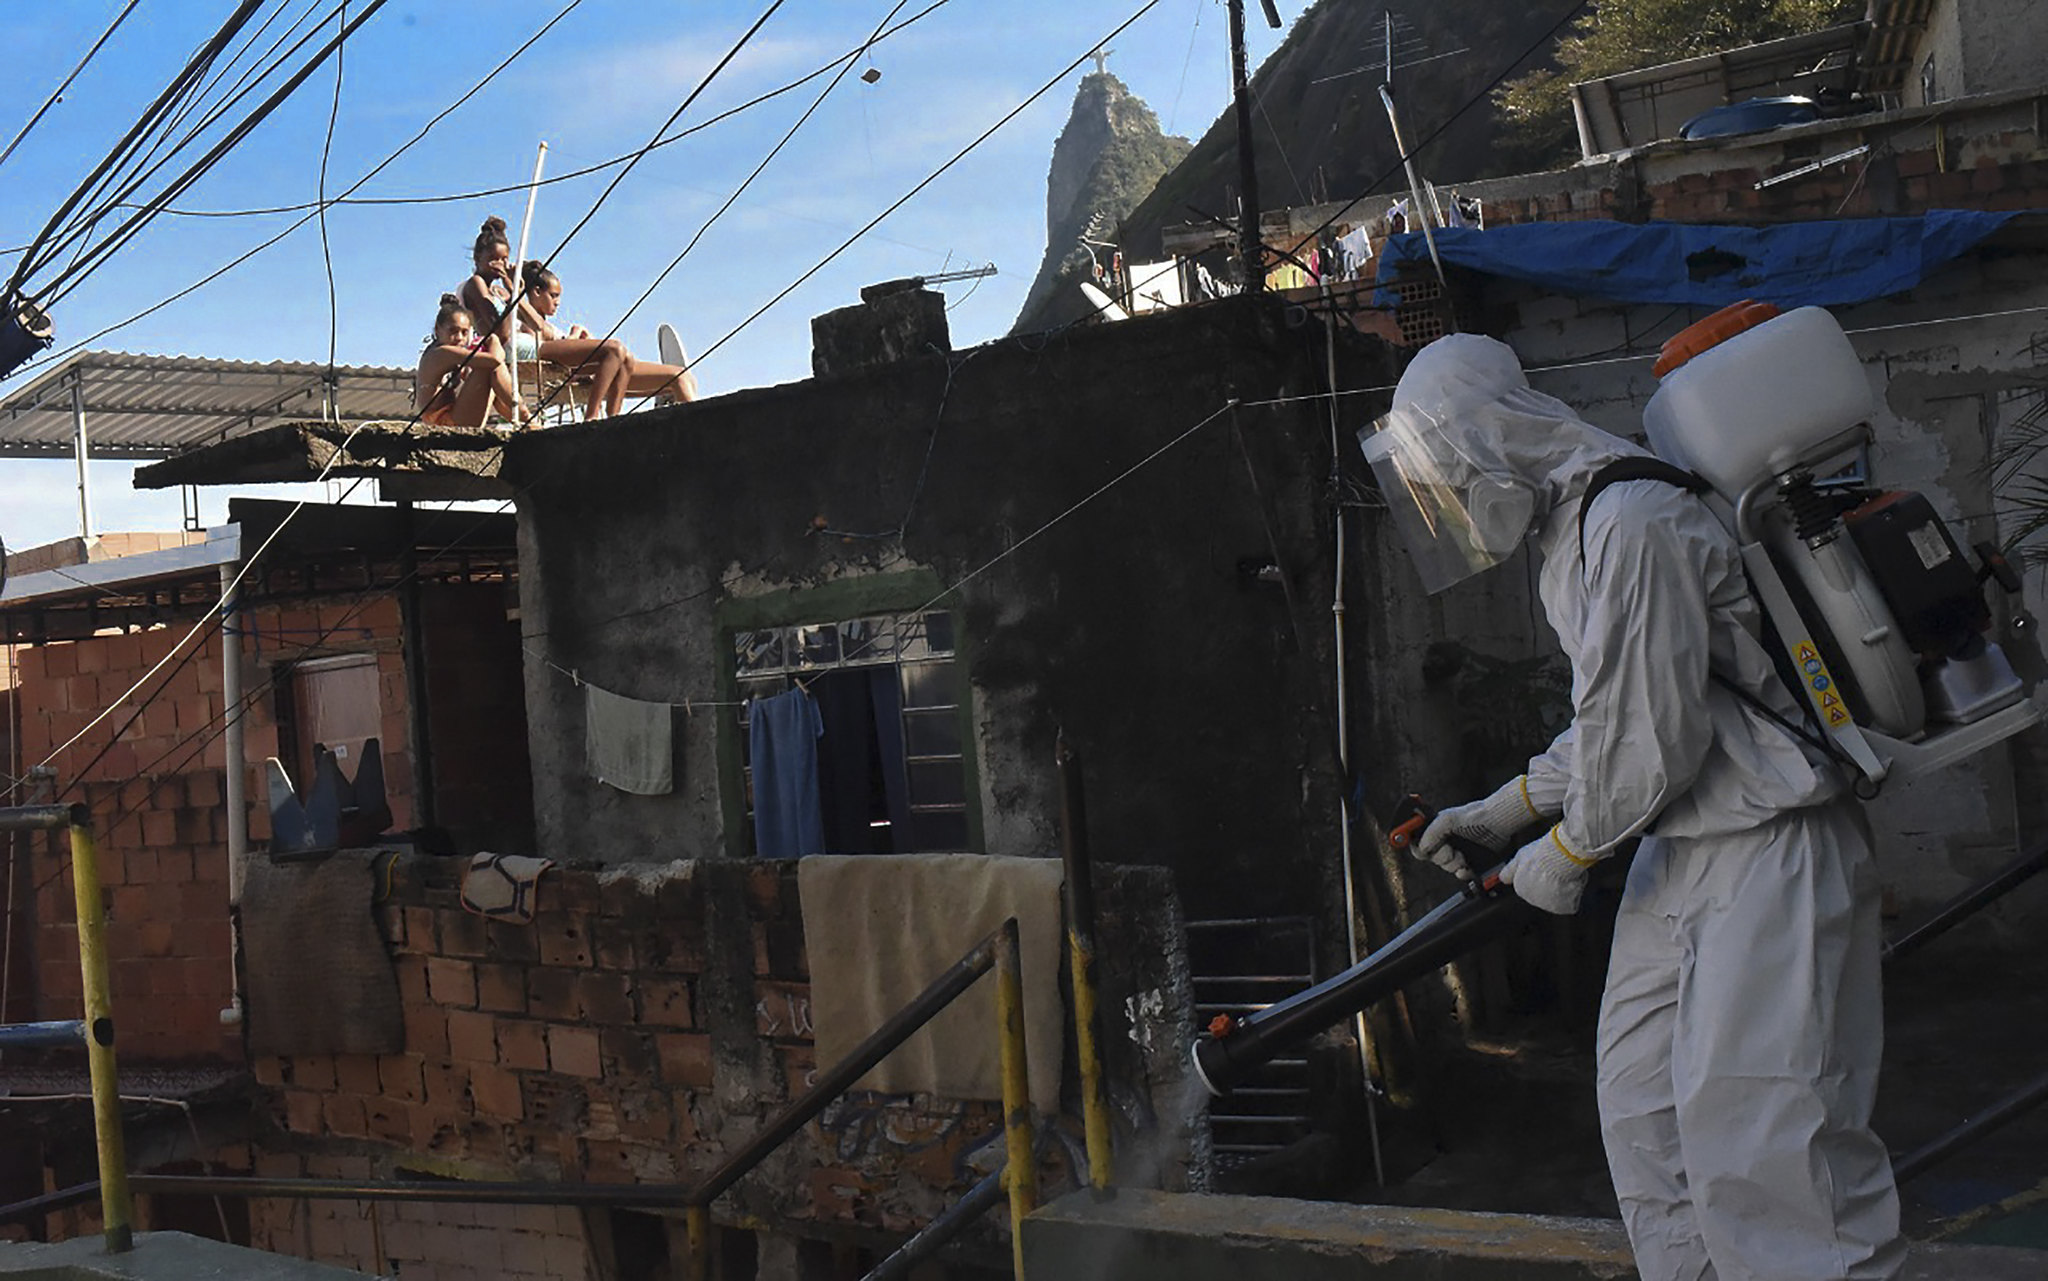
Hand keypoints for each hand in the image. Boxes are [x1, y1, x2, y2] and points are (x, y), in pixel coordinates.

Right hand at [1412, 776, 1542, 880]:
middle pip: (1433, 859)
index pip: (1420, 845)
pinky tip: (1466, 867)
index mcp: (1437, 830)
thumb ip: (1430, 833)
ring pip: (1447, 867)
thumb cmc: (1475, 815)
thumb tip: (1422, 848)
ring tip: (1462, 856)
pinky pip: (1461, 873)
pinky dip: (1463, 873)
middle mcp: (1446, 841)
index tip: (1428, 851)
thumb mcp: (1446, 819)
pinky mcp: (1471, 861)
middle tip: (1451, 851)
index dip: (1422, 850)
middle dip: (1443, 857)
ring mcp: (1458, 852)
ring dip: (1454, 865)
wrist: (1497, 823)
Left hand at [1498, 827, 1593, 914]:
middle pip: (1543, 894)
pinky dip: (1572, 895)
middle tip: (1555, 870)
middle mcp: (1532, 899)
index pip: (1531, 886)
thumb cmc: (1542, 853)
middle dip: (1550, 884)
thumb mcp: (1519, 858)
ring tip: (1562, 875)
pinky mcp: (1562, 907)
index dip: (1540, 876)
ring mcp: (1547, 905)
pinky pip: (1570, 904)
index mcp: (1520, 888)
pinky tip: (1570, 884)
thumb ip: (1509, 871)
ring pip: (1557, 898)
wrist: (1559, 855)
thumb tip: (1502, 878)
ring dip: (1561, 890)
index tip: (1544, 868)